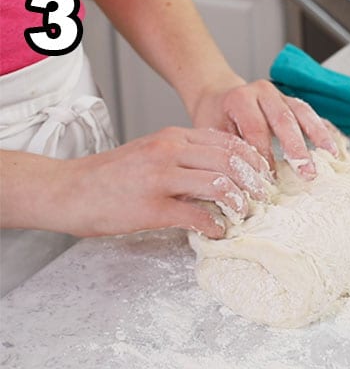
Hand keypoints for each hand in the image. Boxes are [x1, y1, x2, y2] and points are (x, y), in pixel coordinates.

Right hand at [57, 127, 271, 237]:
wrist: (66, 190)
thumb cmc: (109, 175)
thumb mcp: (150, 152)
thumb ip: (184, 156)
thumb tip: (220, 172)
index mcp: (173, 136)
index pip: (227, 140)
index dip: (252, 159)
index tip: (263, 174)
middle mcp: (169, 151)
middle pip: (230, 159)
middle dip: (254, 180)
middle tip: (263, 197)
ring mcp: (160, 178)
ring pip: (219, 183)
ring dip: (239, 202)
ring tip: (243, 215)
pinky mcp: (151, 208)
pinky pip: (196, 215)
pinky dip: (215, 225)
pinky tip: (218, 232)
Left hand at [189, 78, 340, 181]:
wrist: (217, 95)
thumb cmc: (214, 119)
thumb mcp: (210, 134)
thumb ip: (226, 152)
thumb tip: (238, 184)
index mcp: (239, 99)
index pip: (255, 128)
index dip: (264, 154)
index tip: (270, 179)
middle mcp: (263, 92)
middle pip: (283, 119)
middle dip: (297, 148)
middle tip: (307, 172)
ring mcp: (280, 94)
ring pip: (303, 113)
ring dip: (319, 136)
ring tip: (331, 156)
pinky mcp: (292, 100)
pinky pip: (312, 113)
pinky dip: (325, 128)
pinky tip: (336, 144)